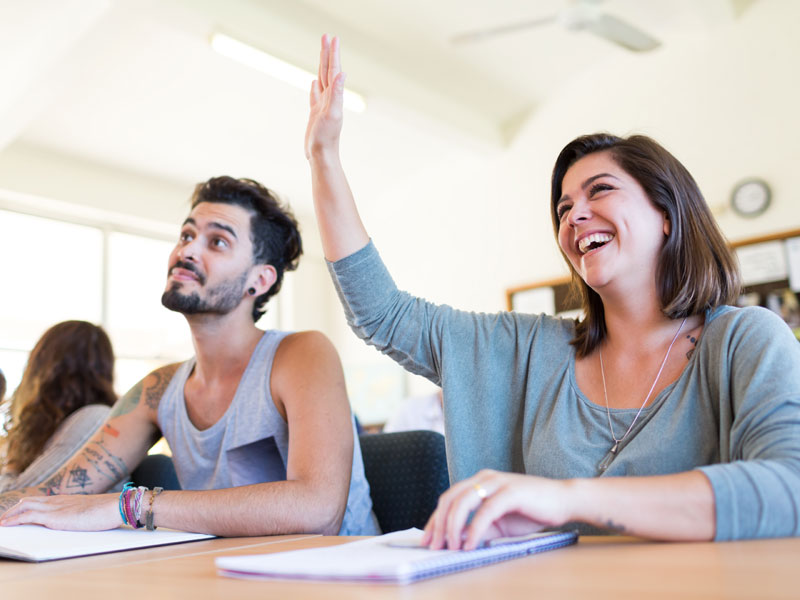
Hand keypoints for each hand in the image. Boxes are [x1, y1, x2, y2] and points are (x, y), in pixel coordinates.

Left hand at [0, 493, 121, 530]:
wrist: (115, 506)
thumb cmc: (108, 511)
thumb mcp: (90, 512)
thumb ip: (80, 515)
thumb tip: (80, 521)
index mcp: (66, 500)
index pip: (40, 500)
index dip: (26, 506)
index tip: (18, 513)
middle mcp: (58, 500)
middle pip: (28, 501)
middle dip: (13, 510)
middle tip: (5, 519)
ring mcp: (55, 507)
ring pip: (24, 506)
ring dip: (9, 515)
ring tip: (1, 523)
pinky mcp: (54, 517)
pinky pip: (27, 516)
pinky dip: (13, 520)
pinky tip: (5, 525)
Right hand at [304, 34, 344, 159]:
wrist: (322, 155)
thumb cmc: (326, 138)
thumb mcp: (332, 114)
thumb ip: (337, 94)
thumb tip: (342, 74)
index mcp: (334, 97)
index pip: (333, 70)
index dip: (332, 54)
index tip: (332, 37)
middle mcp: (329, 99)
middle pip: (328, 71)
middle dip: (327, 53)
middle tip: (326, 36)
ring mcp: (322, 106)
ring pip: (322, 80)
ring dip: (322, 65)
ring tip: (323, 52)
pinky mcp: (316, 114)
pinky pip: (315, 95)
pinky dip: (314, 87)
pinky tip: (314, 82)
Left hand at [421, 470, 573, 549]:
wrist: (563, 501)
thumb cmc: (531, 511)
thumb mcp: (499, 523)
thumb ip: (478, 527)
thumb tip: (456, 541)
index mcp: (479, 481)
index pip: (448, 498)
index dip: (435, 519)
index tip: (427, 539)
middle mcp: (484, 477)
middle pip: (450, 499)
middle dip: (438, 524)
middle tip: (434, 546)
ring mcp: (497, 482)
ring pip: (463, 502)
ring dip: (452, 527)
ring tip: (451, 547)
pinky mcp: (510, 492)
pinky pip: (485, 511)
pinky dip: (474, 529)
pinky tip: (470, 545)